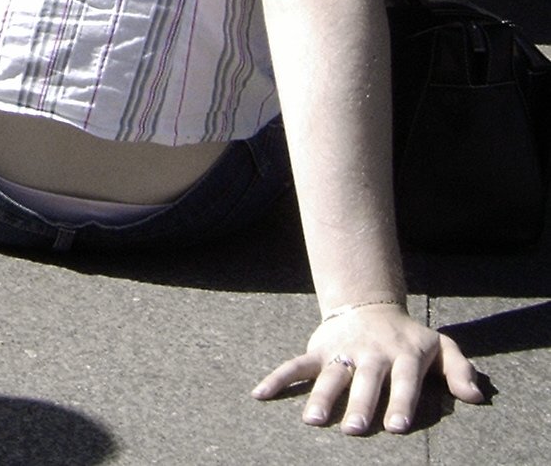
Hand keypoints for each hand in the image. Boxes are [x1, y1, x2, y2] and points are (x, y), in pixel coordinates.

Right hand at [253, 304, 482, 434]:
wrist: (369, 306)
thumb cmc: (409, 337)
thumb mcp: (442, 346)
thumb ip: (460, 370)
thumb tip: (476, 397)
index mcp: (402, 355)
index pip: (403, 381)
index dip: (401, 402)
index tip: (396, 426)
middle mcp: (371, 354)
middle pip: (366, 381)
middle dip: (360, 404)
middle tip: (355, 429)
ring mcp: (342, 352)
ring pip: (330, 376)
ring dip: (321, 397)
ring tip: (313, 421)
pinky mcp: (319, 350)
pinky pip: (294, 364)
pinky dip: (277, 378)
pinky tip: (260, 394)